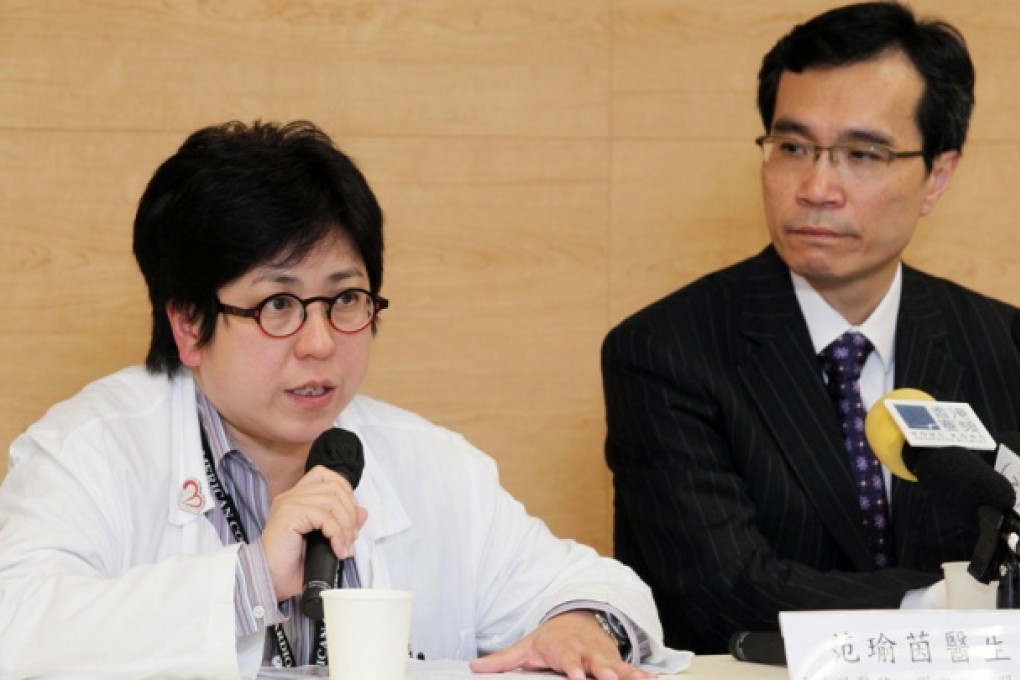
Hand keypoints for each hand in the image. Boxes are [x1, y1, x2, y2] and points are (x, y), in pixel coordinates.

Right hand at [259, 465, 367, 599]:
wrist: (268, 581)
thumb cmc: (289, 567)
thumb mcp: (323, 543)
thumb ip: (342, 524)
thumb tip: (363, 512)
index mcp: (296, 498)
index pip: (325, 476)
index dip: (345, 492)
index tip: (350, 518)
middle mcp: (291, 496)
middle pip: (334, 487)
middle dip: (350, 512)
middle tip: (351, 538)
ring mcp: (289, 503)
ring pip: (332, 501)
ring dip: (346, 526)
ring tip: (345, 547)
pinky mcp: (289, 514)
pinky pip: (325, 516)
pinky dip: (337, 534)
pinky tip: (337, 549)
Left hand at [468, 610, 654, 679]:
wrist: (576, 619)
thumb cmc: (550, 638)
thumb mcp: (526, 646)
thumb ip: (503, 660)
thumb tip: (475, 666)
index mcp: (563, 651)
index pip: (567, 661)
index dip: (572, 669)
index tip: (575, 677)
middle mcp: (584, 653)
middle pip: (595, 664)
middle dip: (603, 673)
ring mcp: (600, 656)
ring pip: (615, 666)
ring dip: (625, 674)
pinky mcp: (613, 661)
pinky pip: (628, 668)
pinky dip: (640, 673)